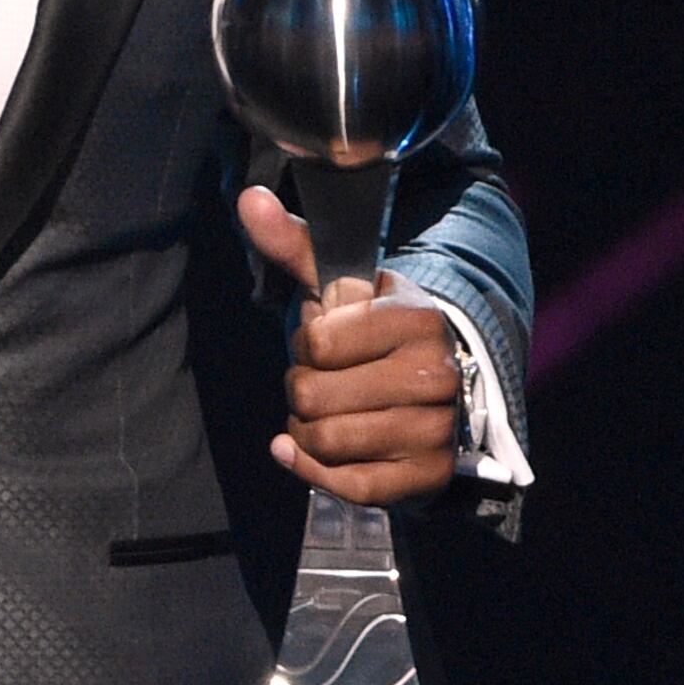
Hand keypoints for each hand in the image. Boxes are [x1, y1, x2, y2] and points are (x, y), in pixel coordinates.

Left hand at [237, 184, 465, 507]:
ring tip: (324, 413)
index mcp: (415, 318)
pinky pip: (348, 485)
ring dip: (306, 431)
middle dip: (300, 390)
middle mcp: (434, 374)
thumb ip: (292, 242)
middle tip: (324, 381)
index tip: (326, 342)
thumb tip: (248, 199)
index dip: (304, 345)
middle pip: (312, 396)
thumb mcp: (338, 284)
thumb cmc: (374, 334)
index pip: (315, 342)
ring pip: (325, 441)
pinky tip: (304, 451)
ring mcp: (435, 429)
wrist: (436, 387)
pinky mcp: (428, 475)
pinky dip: (314, 471)